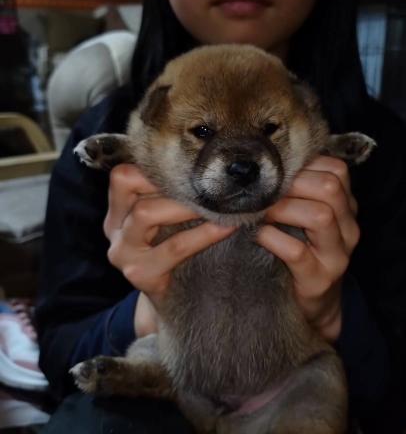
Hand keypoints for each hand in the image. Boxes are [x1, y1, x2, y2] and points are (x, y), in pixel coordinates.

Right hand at [104, 164, 235, 336]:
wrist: (181, 304)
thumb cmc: (181, 255)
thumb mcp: (170, 224)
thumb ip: (172, 200)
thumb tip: (208, 168)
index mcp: (118, 213)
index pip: (123, 175)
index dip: (154, 167)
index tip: (192, 169)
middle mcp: (114, 230)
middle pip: (130, 185)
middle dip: (174, 182)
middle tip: (211, 185)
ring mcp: (123, 253)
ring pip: (146, 213)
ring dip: (187, 205)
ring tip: (220, 205)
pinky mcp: (141, 275)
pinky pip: (175, 247)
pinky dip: (204, 235)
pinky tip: (226, 228)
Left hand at [256, 156, 359, 341]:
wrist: (315, 302)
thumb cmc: (303, 250)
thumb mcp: (307, 218)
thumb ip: (298, 193)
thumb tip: (265, 165)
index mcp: (346, 207)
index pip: (337, 169)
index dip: (304, 164)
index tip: (275, 170)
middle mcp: (349, 228)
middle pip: (330, 187)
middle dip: (291, 183)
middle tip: (263, 189)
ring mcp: (337, 255)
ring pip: (320, 216)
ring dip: (282, 208)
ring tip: (259, 212)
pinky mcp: (319, 279)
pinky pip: (296, 251)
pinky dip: (271, 238)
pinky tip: (257, 235)